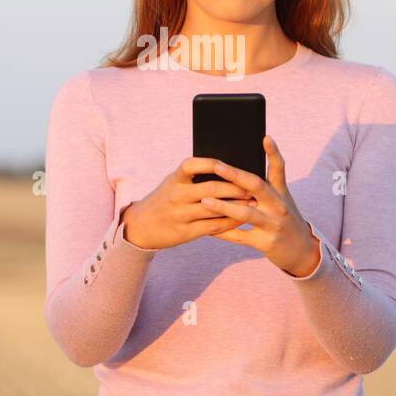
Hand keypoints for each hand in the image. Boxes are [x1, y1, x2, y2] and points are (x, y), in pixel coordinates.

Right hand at [120, 157, 254, 250]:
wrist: (140, 226)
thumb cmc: (163, 200)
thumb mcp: (171, 184)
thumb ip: (192, 177)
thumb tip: (226, 169)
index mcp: (174, 180)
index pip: (191, 165)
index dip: (210, 163)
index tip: (229, 163)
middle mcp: (176, 196)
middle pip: (211, 189)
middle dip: (236, 187)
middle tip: (254, 185)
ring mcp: (181, 215)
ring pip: (215, 209)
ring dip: (237, 205)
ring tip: (253, 201)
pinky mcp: (185, 232)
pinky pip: (213, 226)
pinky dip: (229, 222)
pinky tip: (241, 218)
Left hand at [200, 135, 320, 277]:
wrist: (303, 252)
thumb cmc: (285, 219)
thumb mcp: (281, 200)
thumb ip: (266, 186)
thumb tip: (238, 171)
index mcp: (281, 193)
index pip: (279, 168)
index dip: (273, 152)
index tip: (265, 137)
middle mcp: (279, 206)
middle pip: (257, 187)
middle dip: (236, 176)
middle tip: (217, 166)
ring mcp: (273, 225)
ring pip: (246, 213)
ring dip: (224, 207)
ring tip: (204, 200)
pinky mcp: (266, 243)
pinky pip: (240, 237)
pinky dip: (223, 232)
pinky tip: (208, 228)